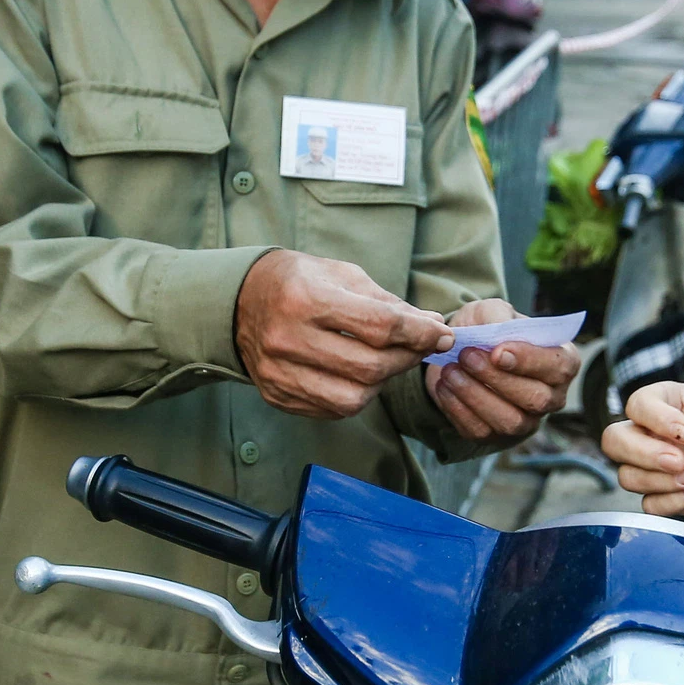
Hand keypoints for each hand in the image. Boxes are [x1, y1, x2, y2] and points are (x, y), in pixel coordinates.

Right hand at [236, 250, 452, 419]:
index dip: (420, 334)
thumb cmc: (300, 282)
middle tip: (420, 348)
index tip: (443, 335)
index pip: (379, 325)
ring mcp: (279, 373)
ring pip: (353, 398)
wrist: (240, 302)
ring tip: (387, 362)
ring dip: (383, 383)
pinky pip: (331, 409)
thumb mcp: (343, 275)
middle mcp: (289, 339)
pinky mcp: (278, 396)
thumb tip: (433, 326)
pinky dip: (356, 395)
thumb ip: (389, 303)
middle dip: (407, 359)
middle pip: (370, 366)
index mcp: (307, 299)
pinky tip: (359, 375)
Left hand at [425, 299, 578, 440]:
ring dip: (475, 395)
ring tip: (451, 371)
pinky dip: (458, 409)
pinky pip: (480, 430)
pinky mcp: (497, 436)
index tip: (497, 351)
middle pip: (536, 399)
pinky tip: (444, 386)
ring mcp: (526, 421)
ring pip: (509, 421)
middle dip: (497, 378)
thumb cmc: (488, 328)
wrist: (462, 350)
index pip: (559, 367)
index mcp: (562, 362)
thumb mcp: (493, 311)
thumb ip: (499, 317)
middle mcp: (551, 396)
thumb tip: (498, 332)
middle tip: (467, 355)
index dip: (529, 361)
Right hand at [601, 382, 683, 516]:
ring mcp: (652, 465)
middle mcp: (649, 432)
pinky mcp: (663, 493)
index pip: (638, 405)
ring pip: (628, 477)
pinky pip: (649, 505)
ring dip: (663, 482)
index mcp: (664, 401)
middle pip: (614, 441)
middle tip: (679, 461)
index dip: (657, 420)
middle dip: (644, 454)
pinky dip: (673, 504)